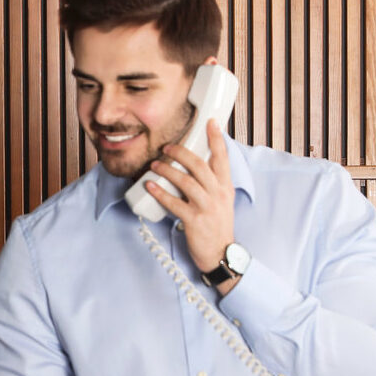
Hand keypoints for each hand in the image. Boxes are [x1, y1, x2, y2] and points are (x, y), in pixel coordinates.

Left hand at [145, 119, 237, 288]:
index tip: (211, 122)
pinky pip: (174, 202)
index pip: (222, 158)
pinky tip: (150, 186)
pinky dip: (160, 192)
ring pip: (185, 181)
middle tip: (167, 147)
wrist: (220, 253)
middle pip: (199, 165)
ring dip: (167, 170)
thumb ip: (213, 182)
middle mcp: (218, 194)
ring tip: (155, 165)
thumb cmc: (218, 226)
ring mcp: (206, 207)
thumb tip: (196, 165)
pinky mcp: (194, 220)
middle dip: (181, 152)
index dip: (216, 138)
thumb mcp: (222, 201)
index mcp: (225, 187)